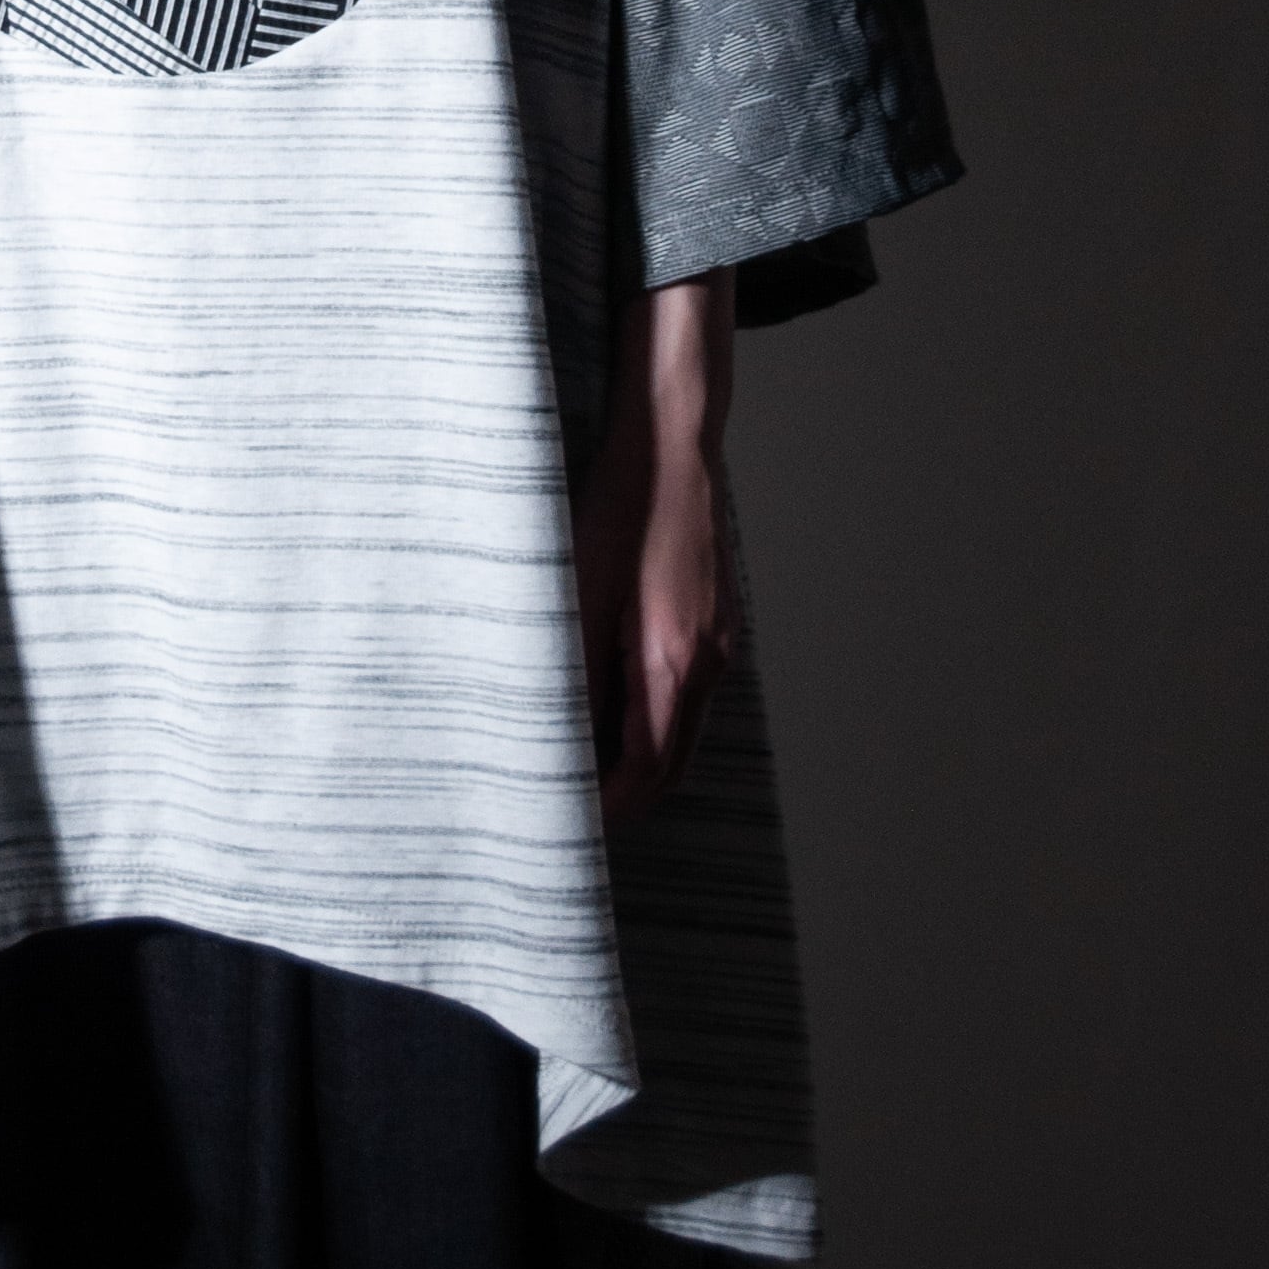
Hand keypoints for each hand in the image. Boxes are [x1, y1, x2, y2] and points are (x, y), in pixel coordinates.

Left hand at [572, 274, 735, 824]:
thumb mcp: (575, 587)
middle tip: (567, 810)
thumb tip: (549, 731)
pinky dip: (653, 719)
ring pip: (681, 731)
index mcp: (670, 660)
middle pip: (670, 766)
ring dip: (638, 758)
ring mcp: (719, 642)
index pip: (644, 772)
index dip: (605, 810)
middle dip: (623, 798)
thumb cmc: (619, 505)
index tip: (564, 826)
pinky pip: (688, 694)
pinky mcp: (716, 623)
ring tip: (578, 761)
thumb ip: (569, 666)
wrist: (672, 442)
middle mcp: (706, 661)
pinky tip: (609, 702)